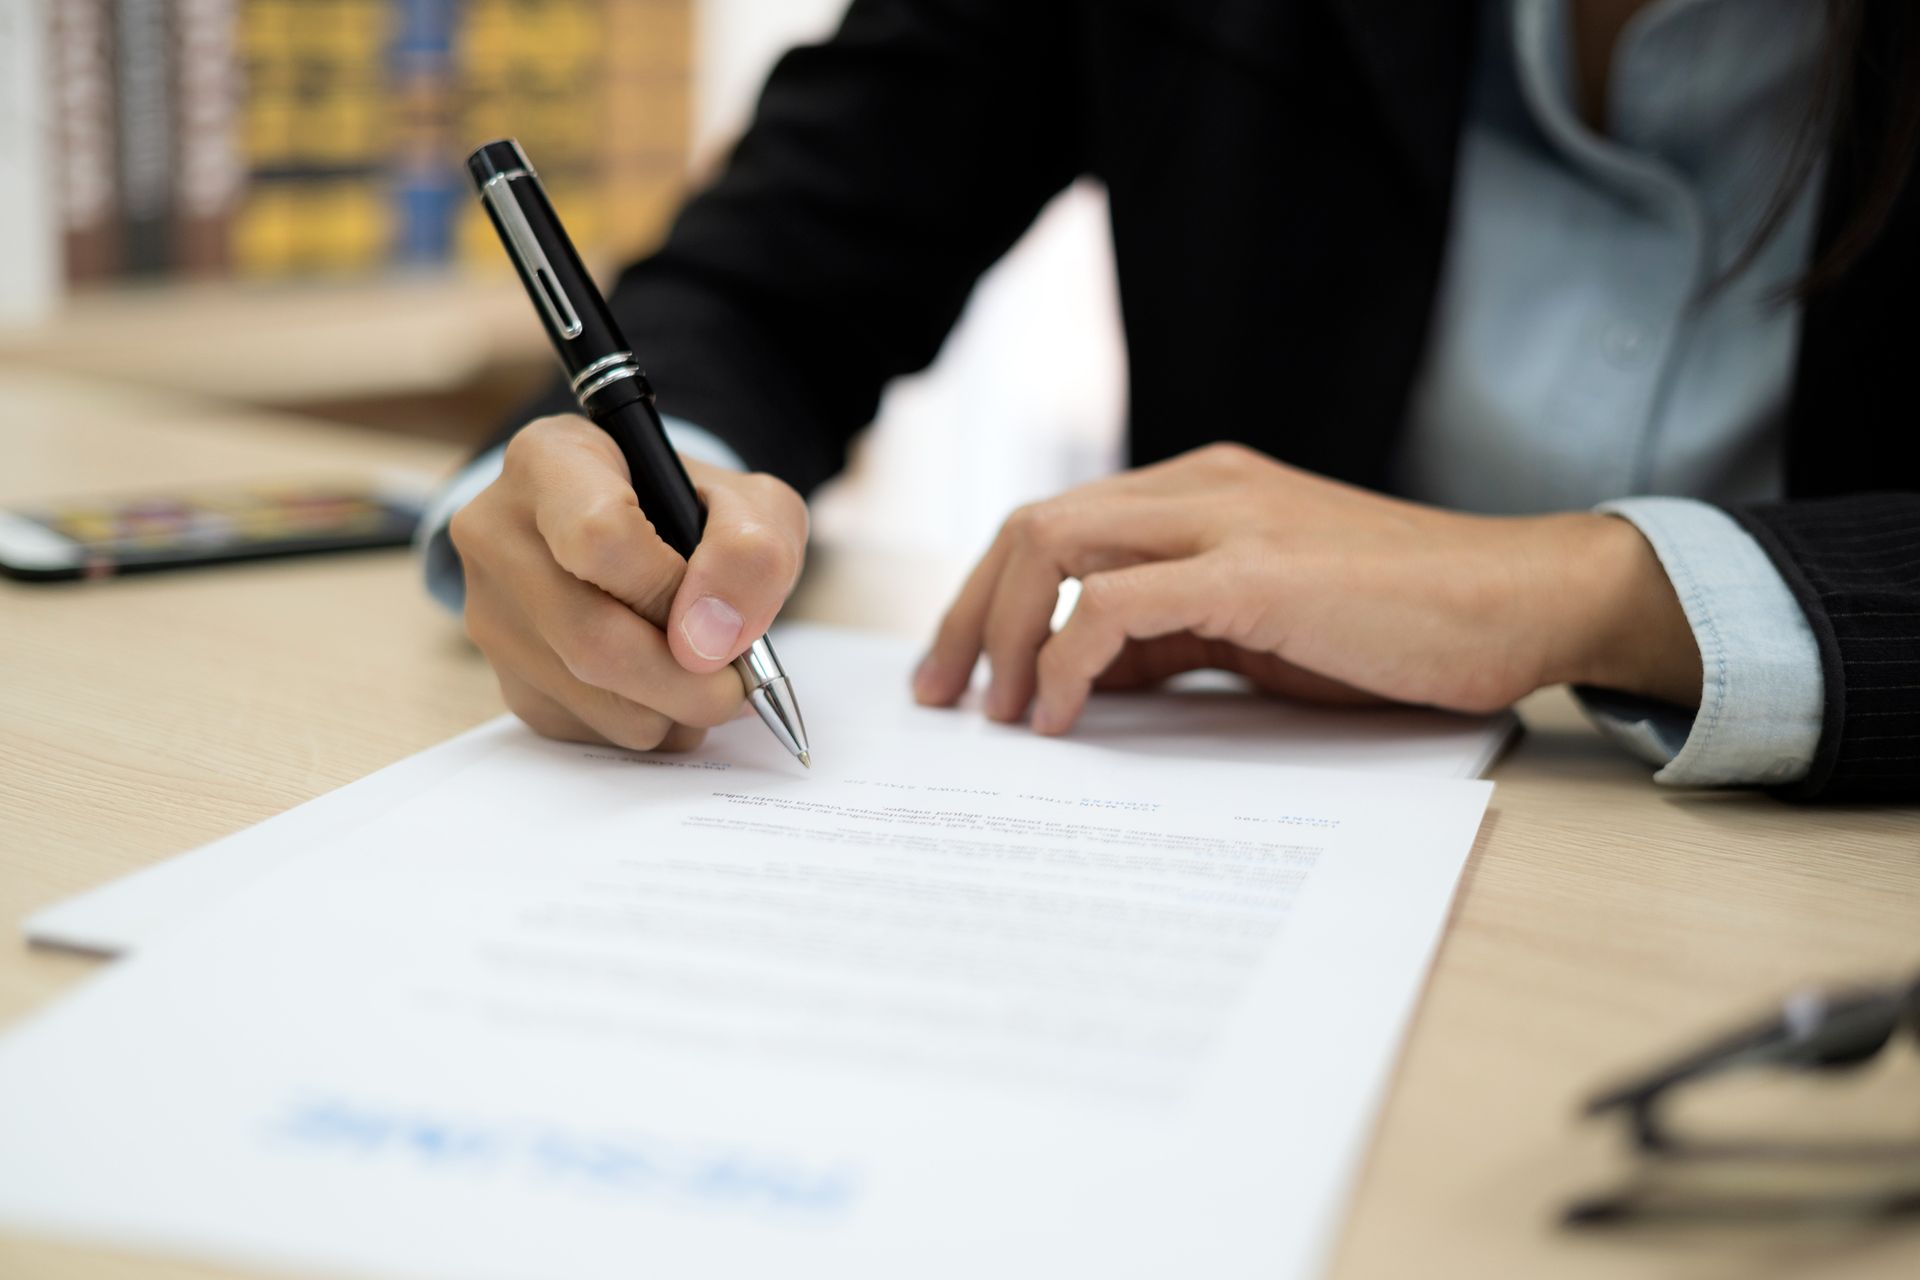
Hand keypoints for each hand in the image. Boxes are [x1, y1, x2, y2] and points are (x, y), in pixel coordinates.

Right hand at [451, 415, 808, 750]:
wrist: (641, 536)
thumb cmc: (692, 513)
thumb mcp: (749, 504)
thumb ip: (752, 552)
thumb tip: (711, 641)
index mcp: (550, 461)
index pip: (598, 535)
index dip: (670, 590)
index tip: (713, 613)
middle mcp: (497, 533)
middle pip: (592, 639)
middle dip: (687, 679)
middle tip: (736, 681)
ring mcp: (492, 613)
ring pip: (595, 699)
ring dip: (675, 708)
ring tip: (703, 672)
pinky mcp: (507, 680)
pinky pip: (590, 731)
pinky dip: (650, 724)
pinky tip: (664, 683)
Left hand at [913, 442, 1700, 733]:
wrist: (1520, 601)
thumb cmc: (1400, 623)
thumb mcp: (1261, 626)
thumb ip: (1172, 634)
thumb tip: (1084, 677)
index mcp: (1200, 490)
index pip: (1053, 523)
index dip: (987, 597)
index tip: (960, 673)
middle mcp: (1200, 486)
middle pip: (1031, 526)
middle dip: (966, 614)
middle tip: (943, 697)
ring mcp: (1225, 519)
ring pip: (1052, 545)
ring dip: (1000, 635)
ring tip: (994, 715)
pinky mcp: (1253, 571)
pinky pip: (1112, 603)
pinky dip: (1064, 657)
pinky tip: (1059, 714)